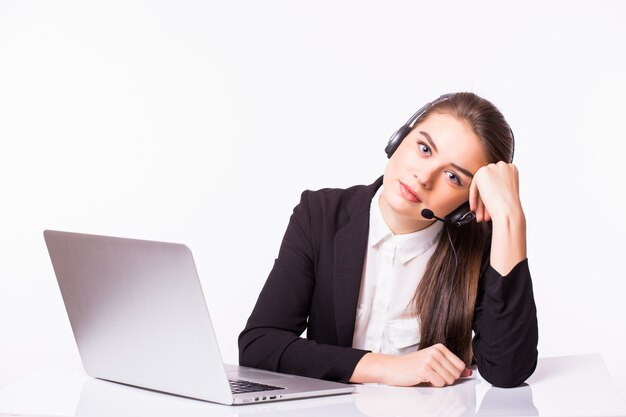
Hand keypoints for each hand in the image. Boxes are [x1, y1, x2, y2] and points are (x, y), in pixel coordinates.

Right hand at [351, 343, 471, 386]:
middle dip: (445, 379)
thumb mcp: (433, 363)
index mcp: (440, 347)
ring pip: (449, 380)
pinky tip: (423, 378)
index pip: (460, 365)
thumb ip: (451, 366)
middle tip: (432, 375)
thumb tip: (468, 372)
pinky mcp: (425, 369)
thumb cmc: (412, 366)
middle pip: (456, 374)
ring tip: (427, 376)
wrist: (392, 367)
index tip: (441, 372)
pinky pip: (440, 383)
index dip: (452, 373)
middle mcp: (436, 351)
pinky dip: (432, 385)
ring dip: (439, 382)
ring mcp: (430, 359)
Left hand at [468, 161, 526, 274]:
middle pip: (484, 182)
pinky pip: (473, 184)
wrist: (509, 219)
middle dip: (483, 201)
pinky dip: (474, 198)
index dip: (488, 199)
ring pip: (477, 184)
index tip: (487, 215)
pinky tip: (479, 210)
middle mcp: (505, 167)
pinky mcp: (485, 172)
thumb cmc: (508, 217)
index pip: (491, 182)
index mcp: (511, 173)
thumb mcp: (500, 202)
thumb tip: (484, 198)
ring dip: (479, 201)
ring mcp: (496, 168)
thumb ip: (495, 193)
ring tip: (483, 216)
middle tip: (483, 217)